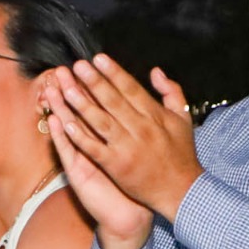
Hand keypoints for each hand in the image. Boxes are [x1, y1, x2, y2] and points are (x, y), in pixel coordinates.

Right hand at [40, 78, 154, 248]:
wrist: (128, 215)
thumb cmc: (133, 183)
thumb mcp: (136, 152)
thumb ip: (136, 127)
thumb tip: (136, 106)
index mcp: (107, 137)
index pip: (98, 106)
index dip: (91, 86)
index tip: (86, 65)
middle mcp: (91, 144)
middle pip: (80, 112)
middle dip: (72, 89)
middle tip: (61, 70)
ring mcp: (82, 157)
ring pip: (69, 127)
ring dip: (60, 107)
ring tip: (50, 87)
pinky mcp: (77, 172)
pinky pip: (68, 150)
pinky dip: (61, 135)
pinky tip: (54, 119)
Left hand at [42, 54, 200, 223]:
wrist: (181, 190)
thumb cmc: (181, 154)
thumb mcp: (183, 119)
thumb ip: (171, 92)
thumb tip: (155, 71)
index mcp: (154, 115)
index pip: (130, 89)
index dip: (113, 72)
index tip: (98, 58)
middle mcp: (140, 128)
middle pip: (112, 100)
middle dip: (94, 82)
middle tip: (78, 66)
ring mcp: (127, 147)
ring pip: (100, 121)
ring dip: (82, 104)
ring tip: (66, 88)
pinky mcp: (116, 165)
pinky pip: (94, 148)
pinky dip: (80, 136)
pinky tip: (65, 123)